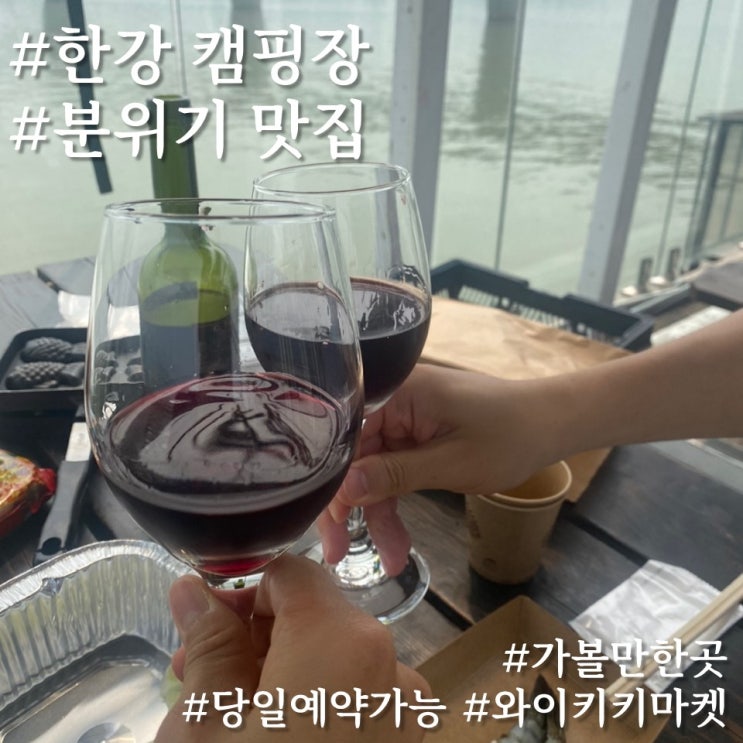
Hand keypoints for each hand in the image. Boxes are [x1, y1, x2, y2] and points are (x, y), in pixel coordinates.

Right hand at [156, 554, 430, 741]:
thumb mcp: (206, 718)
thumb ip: (208, 641)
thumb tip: (193, 587)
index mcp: (347, 640)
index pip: (293, 573)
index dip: (241, 589)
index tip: (203, 619)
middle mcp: (390, 665)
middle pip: (313, 616)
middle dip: (253, 633)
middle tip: (196, 668)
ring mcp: (403, 712)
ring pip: (331, 659)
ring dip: (279, 669)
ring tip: (224, 706)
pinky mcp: (401, 742)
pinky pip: (353, 698)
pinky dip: (313, 700)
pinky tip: (269, 725)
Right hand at [318, 364, 560, 573]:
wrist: (550, 423)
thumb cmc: (509, 438)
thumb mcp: (452, 463)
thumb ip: (395, 474)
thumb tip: (342, 489)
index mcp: (397, 393)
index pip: (346, 439)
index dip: (334, 486)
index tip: (330, 532)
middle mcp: (393, 400)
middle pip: (355, 457)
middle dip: (351, 508)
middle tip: (339, 554)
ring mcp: (404, 418)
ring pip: (373, 470)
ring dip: (377, 514)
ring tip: (390, 561)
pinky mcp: (416, 433)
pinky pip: (393, 469)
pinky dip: (395, 502)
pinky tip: (398, 541)